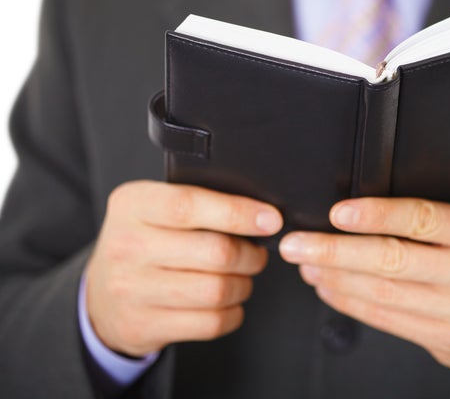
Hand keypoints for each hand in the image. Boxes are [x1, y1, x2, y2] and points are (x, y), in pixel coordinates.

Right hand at [85, 181, 281, 356]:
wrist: (101, 296)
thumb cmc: (143, 242)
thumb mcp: (154, 209)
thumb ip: (198, 203)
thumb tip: (258, 212)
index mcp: (132, 205)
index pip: (191, 204)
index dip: (238, 213)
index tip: (270, 220)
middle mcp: (127, 245)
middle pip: (215, 252)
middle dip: (250, 255)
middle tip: (256, 254)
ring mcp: (131, 289)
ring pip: (216, 290)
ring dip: (243, 285)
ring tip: (242, 277)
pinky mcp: (142, 326)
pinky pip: (210, 323)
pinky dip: (233, 314)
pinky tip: (228, 303)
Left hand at [279, 198, 449, 377]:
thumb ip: (438, 221)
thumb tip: (366, 211)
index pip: (423, 218)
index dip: (377, 215)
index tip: (338, 212)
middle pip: (393, 260)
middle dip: (335, 251)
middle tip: (297, 244)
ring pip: (384, 293)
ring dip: (335, 278)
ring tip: (307, 264)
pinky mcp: (446, 340)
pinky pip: (387, 319)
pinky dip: (351, 303)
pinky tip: (330, 289)